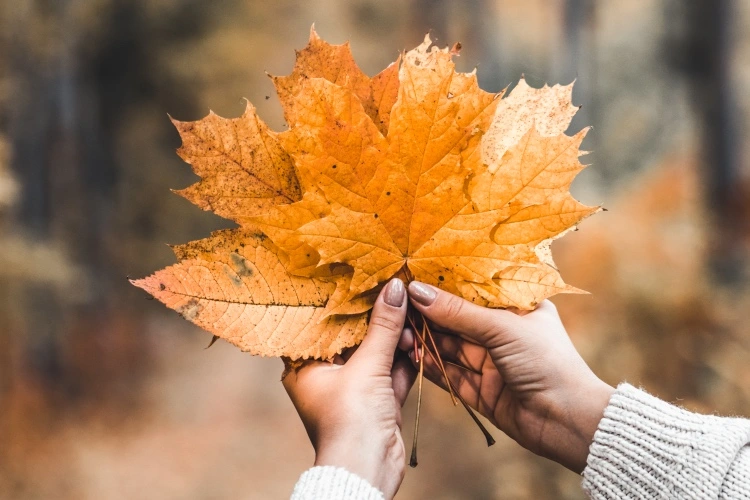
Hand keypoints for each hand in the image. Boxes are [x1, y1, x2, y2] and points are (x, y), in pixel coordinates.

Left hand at [283, 278, 415, 498]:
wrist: (368, 469)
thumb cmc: (349, 420)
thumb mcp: (366, 367)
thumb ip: (383, 326)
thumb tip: (395, 287)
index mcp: (305, 366)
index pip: (319, 324)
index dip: (338, 301)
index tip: (357, 276)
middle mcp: (327, 375)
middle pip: (353, 336)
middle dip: (376, 318)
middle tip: (394, 292)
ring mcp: (354, 388)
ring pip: (376, 352)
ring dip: (395, 338)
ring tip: (411, 317)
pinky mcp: (378, 400)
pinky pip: (392, 371)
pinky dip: (405, 358)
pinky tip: (418, 339)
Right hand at [406, 282, 613, 472]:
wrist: (568, 422)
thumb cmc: (547, 362)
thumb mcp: (502, 328)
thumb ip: (458, 312)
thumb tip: (417, 291)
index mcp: (518, 308)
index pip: (474, 290)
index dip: (445, 283)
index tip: (413, 275)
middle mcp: (504, 333)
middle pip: (458, 319)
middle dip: (429, 314)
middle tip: (397, 305)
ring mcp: (492, 362)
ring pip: (450, 347)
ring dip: (426, 340)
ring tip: (398, 330)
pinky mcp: (482, 390)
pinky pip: (450, 374)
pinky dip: (431, 366)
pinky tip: (410, 354)